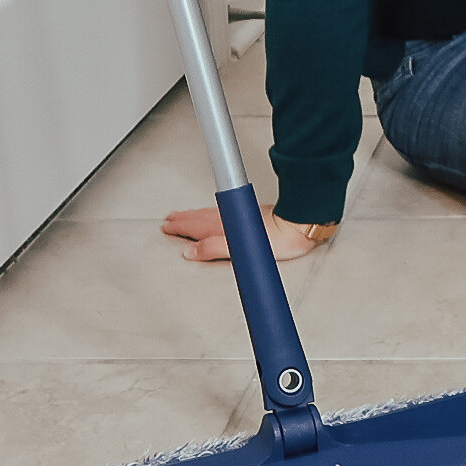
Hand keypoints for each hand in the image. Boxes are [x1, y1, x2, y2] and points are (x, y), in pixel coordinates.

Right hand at [162, 203, 324, 262]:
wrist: (299, 225)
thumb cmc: (278, 239)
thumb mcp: (240, 250)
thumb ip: (213, 249)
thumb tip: (191, 253)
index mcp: (224, 226)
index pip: (194, 227)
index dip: (179, 228)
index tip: (166, 227)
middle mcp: (229, 218)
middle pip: (199, 218)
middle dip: (183, 219)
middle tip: (169, 221)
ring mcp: (239, 215)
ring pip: (209, 214)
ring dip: (194, 215)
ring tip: (184, 216)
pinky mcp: (249, 215)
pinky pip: (221, 213)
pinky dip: (209, 214)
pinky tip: (213, 215)